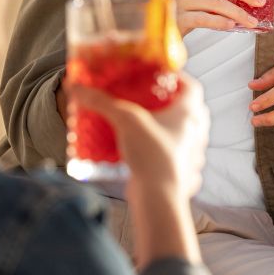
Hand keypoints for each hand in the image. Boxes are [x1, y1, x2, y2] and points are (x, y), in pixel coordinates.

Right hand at [65, 75, 208, 198]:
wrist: (158, 198)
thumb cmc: (151, 155)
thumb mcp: (125, 120)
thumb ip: (102, 102)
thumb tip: (77, 87)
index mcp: (189, 114)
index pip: (193, 87)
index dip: (180, 79)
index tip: (165, 76)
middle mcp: (196, 134)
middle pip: (193, 112)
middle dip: (176, 105)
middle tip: (158, 102)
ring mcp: (192, 156)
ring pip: (189, 136)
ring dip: (175, 130)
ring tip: (153, 128)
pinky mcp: (183, 174)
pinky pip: (180, 158)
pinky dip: (169, 153)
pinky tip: (152, 154)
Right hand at [166, 0, 265, 34]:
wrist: (160, 27)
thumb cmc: (183, 8)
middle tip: (259, 1)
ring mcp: (179, 1)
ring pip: (215, 3)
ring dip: (238, 12)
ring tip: (251, 20)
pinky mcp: (179, 19)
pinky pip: (204, 19)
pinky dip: (221, 22)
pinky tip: (232, 25)